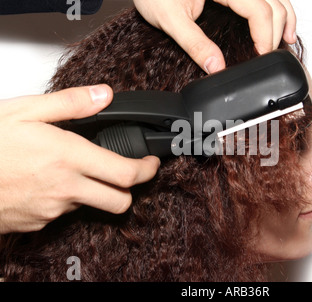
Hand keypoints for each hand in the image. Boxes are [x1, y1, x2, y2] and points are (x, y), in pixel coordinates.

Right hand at [0, 85, 159, 233]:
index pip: (126, 174)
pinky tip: (48, 182)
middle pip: (120, 201)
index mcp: (68, 157)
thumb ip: (70, 103)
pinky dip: (66, 198)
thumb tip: (104, 95)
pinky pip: (64, 213)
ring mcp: (53, 209)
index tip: (151, 163)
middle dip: (130, 189)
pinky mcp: (39, 222)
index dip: (147, 170)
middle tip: (126, 173)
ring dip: (94, 191)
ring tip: (75, 171)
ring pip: (91, 206)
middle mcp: (66, 188)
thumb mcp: (25, 111)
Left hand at [133, 0, 296, 73]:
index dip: (265, 35)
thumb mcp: (169, 19)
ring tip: (288, 38)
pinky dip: (275, 6)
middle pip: (272, 1)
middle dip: (278, 29)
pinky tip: (277, 19)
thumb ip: (194, 44)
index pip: (259, 9)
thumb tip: (216, 68)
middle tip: (270, 55)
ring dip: (285, 15)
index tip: (262, 56)